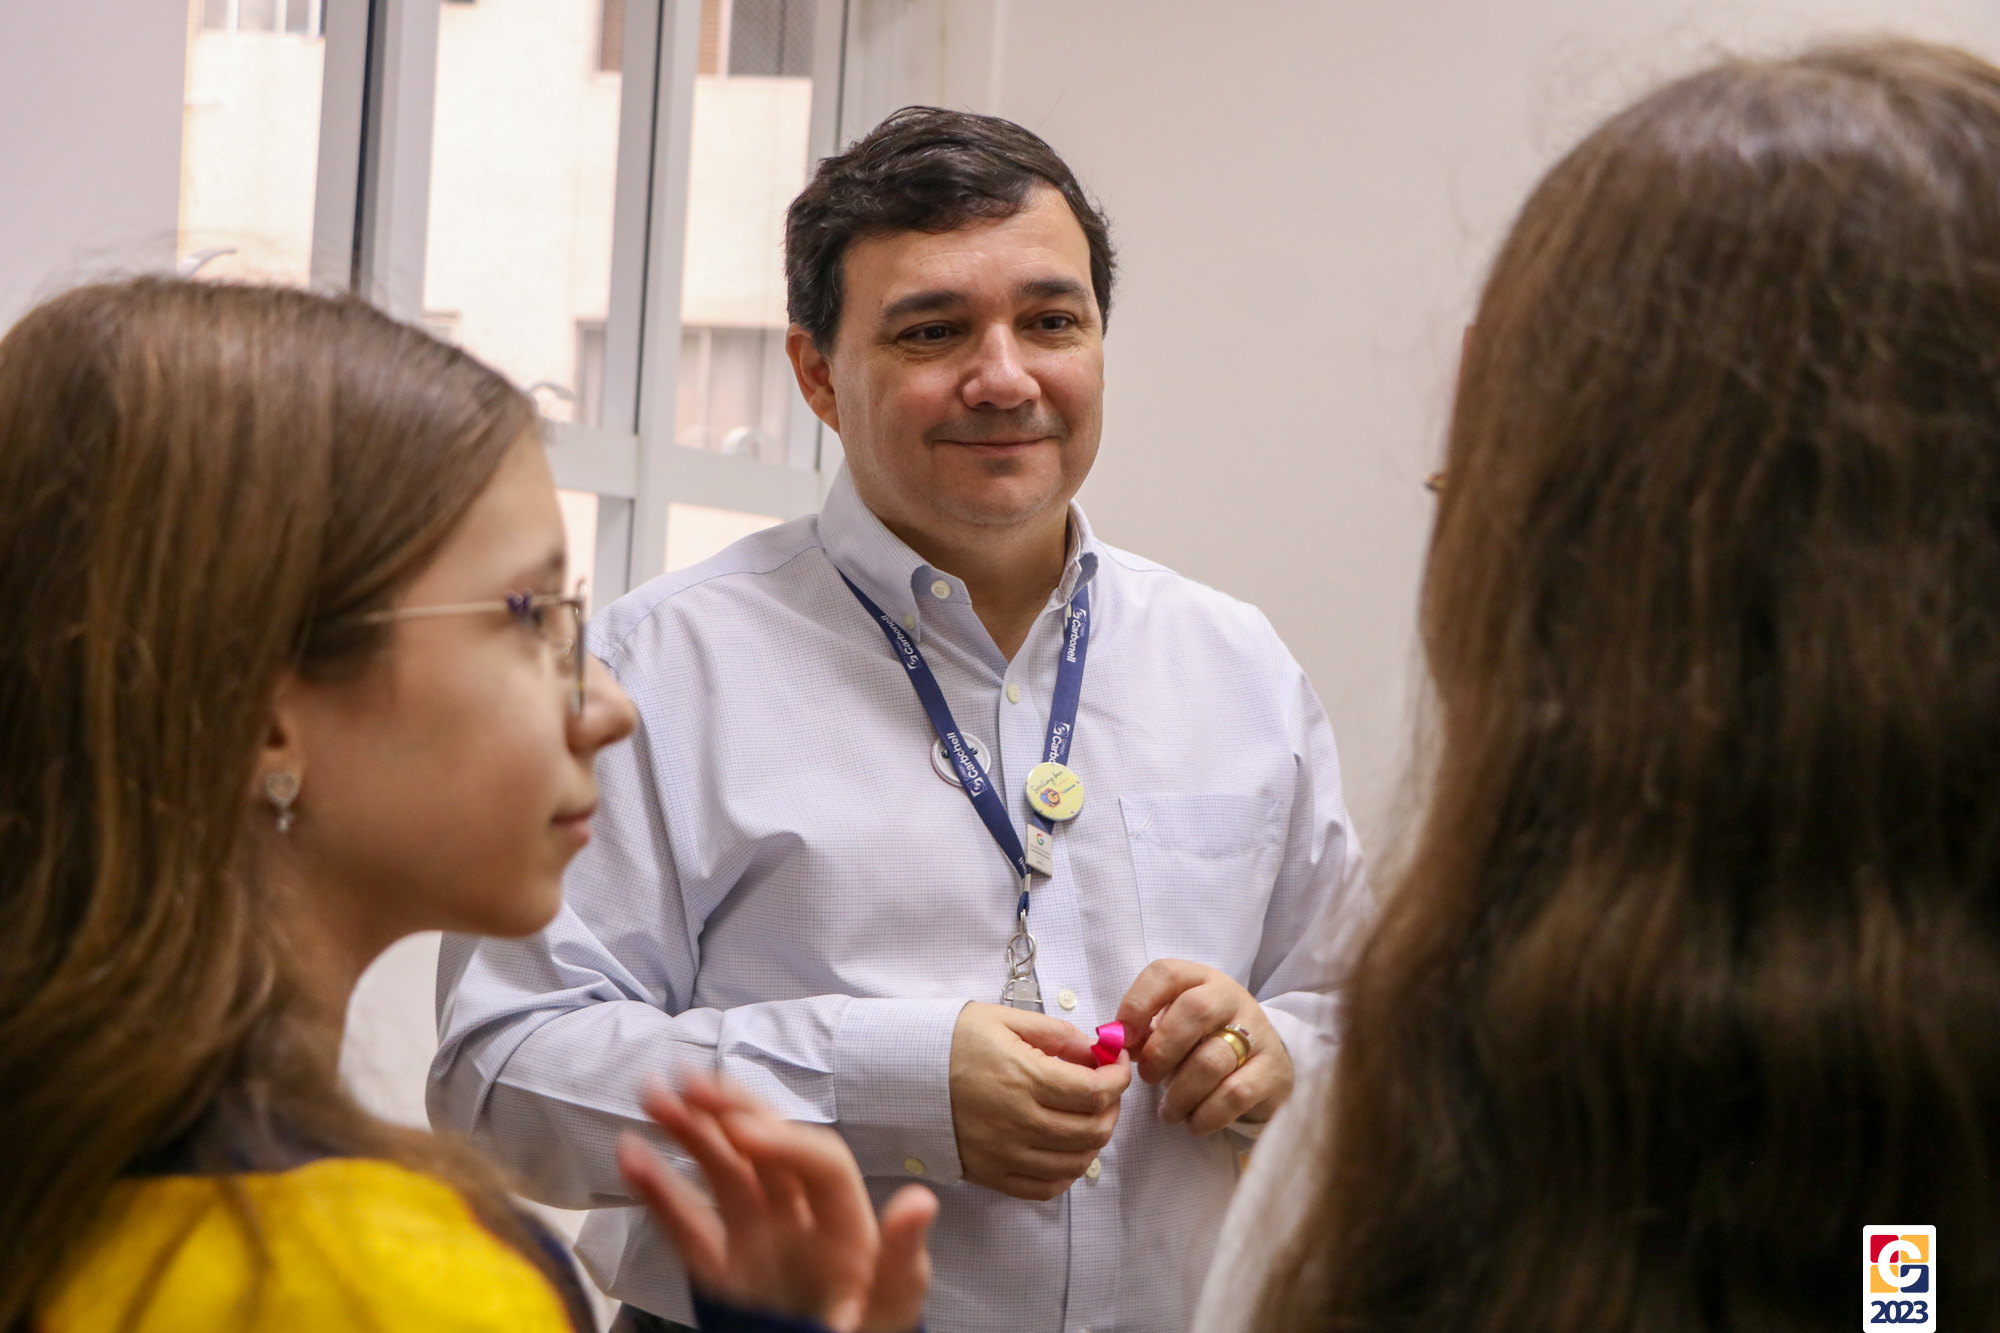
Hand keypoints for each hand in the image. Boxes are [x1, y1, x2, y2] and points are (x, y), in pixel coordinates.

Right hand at [618, 1076, 937, 1332]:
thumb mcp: (892, 1306)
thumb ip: (900, 1260)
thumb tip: (920, 1201)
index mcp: (846, 1226)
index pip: (819, 1163)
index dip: (783, 1141)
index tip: (740, 1128)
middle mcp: (801, 1222)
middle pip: (766, 1151)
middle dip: (729, 1110)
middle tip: (688, 1081)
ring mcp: (757, 1244)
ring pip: (721, 1173)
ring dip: (689, 1132)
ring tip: (653, 1095)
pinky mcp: (721, 1276)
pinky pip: (686, 1225)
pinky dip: (657, 1191)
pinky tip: (631, 1156)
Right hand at [948, 1002, 1130, 1200]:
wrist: (899, 1074)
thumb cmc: (950, 1042)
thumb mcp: (1003, 1020)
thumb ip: (1054, 1033)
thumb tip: (1092, 1050)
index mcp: (1025, 1078)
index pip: (1095, 1091)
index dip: (1117, 1078)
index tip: (1116, 1065)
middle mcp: (1020, 1122)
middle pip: (1092, 1130)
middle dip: (1111, 1108)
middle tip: (1106, 1090)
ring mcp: (1006, 1154)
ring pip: (1076, 1162)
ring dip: (1094, 1141)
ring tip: (1089, 1118)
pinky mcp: (991, 1174)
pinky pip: (1045, 1188)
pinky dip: (1067, 1173)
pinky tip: (1066, 1150)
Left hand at [1116, 960, 1292, 1135]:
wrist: (1265, 1067)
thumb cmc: (1204, 1044)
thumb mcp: (1173, 1030)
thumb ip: (1143, 1034)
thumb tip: (1114, 1046)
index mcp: (1199, 980)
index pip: (1166, 974)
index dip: (1138, 1003)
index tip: (1122, 1039)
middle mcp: (1231, 998)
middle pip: (1194, 1010)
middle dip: (1161, 1050)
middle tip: (1148, 1078)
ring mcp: (1257, 1032)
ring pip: (1211, 1060)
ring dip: (1180, 1094)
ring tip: (1169, 1112)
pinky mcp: (1273, 1071)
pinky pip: (1234, 1094)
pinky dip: (1206, 1114)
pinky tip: (1195, 1122)